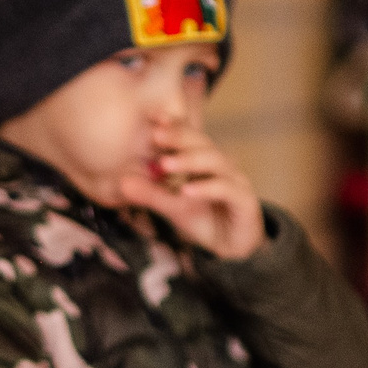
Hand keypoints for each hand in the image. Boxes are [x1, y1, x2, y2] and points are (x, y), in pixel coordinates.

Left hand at [118, 126, 266, 260]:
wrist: (232, 249)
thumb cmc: (205, 220)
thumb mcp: (174, 207)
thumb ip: (152, 194)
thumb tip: (123, 183)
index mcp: (204, 161)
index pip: (189, 137)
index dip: (174, 125)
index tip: (153, 118)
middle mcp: (222, 166)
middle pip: (202, 143)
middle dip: (179, 137)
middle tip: (156, 134)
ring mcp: (236, 181)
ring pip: (215, 162)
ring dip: (189, 160)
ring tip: (165, 164)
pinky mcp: (244, 200)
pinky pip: (225, 189)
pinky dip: (206, 188)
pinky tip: (186, 190)